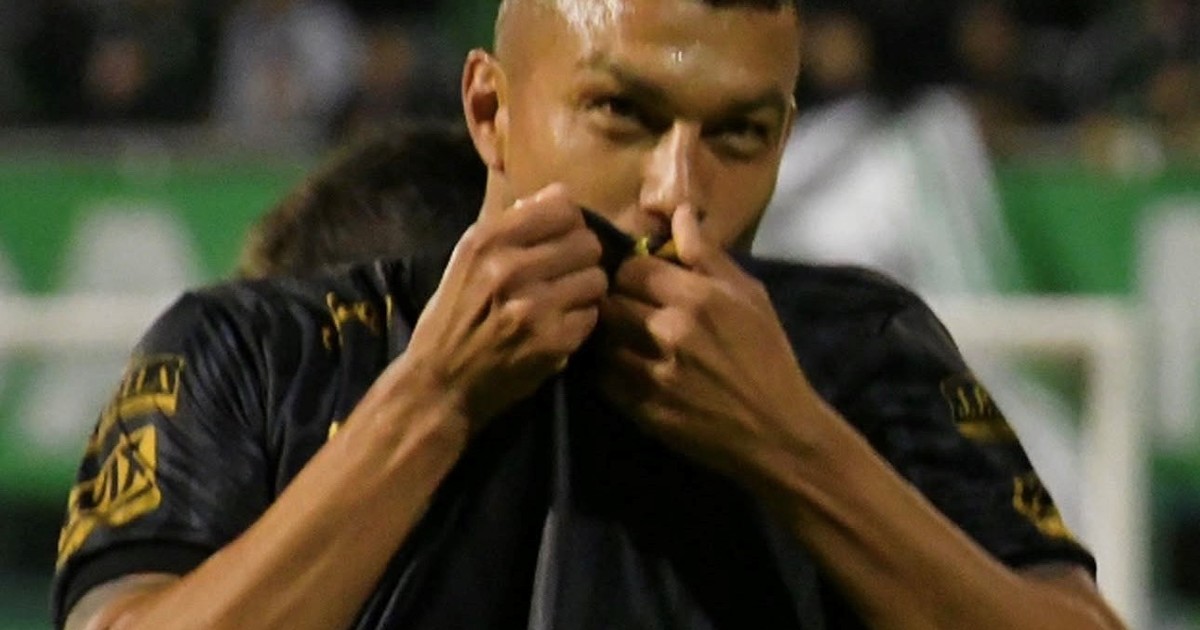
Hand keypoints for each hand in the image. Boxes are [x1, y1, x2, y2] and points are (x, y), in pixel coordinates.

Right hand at [403, 183, 606, 430]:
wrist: (440, 383)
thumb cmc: (454, 317)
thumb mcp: (467, 260)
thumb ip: (511, 225)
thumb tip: (561, 194)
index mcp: (487, 240)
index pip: (563, 207)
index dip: (570, 224)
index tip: (562, 240)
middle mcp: (510, 268)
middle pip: (587, 243)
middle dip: (582, 259)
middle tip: (567, 275)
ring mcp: (534, 307)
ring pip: (597, 279)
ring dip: (586, 292)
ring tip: (565, 302)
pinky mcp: (553, 342)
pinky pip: (592, 316)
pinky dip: (581, 322)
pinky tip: (560, 327)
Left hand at [597, 206, 830, 484]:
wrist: (776, 431)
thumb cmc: (767, 357)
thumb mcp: (749, 297)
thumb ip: (708, 255)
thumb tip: (678, 214)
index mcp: (698, 297)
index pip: (630, 268)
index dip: (632, 273)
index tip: (641, 284)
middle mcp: (671, 331)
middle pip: (610, 301)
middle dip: (616, 303)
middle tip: (629, 312)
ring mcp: (654, 373)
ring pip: (602, 340)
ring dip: (610, 339)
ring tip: (626, 342)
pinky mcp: (643, 409)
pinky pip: (604, 379)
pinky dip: (610, 372)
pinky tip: (629, 372)